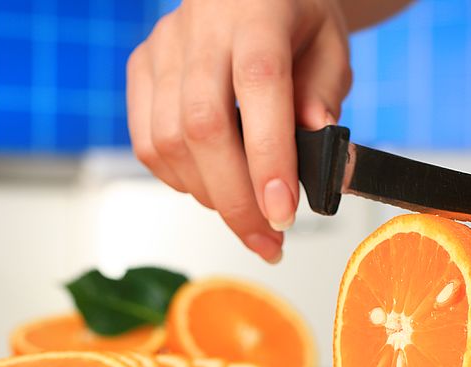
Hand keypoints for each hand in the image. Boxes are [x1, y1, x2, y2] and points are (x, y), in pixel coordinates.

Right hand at [126, 0, 352, 262]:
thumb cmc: (292, 17)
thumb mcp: (330, 44)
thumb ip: (324, 94)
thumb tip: (315, 150)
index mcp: (256, 12)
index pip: (259, 86)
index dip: (267, 158)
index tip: (282, 213)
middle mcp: (200, 27)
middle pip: (203, 127)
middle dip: (235, 200)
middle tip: (268, 240)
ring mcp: (162, 49)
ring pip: (168, 143)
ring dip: (209, 196)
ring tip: (246, 216)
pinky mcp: (140, 70)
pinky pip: (148, 145)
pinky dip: (179, 180)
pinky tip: (212, 187)